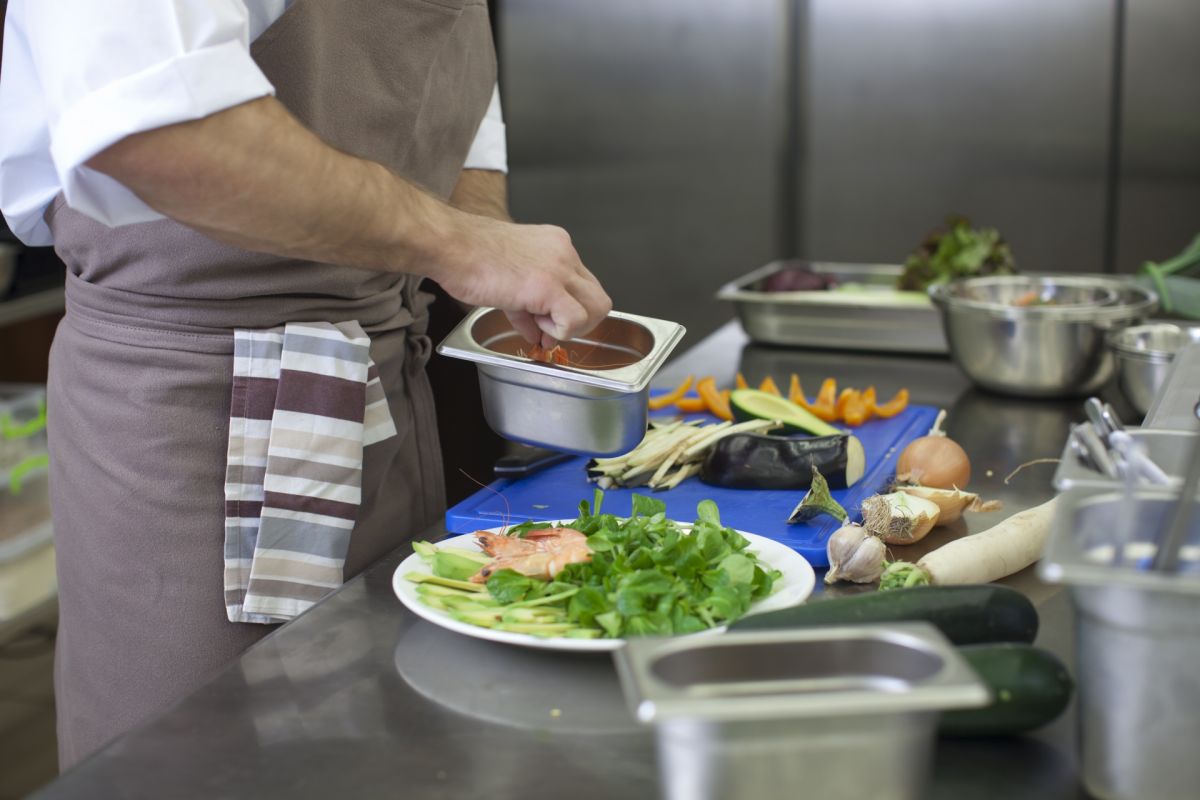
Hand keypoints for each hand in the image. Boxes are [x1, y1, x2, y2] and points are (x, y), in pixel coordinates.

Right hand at [429, 211, 611, 345]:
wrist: (450, 246)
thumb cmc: (468, 256)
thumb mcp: (508, 281)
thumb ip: (528, 308)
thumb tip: (536, 333)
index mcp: (556, 246)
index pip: (584, 285)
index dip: (571, 311)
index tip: (550, 325)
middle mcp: (564, 253)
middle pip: (598, 298)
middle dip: (580, 323)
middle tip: (552, 331)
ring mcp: (559, 268)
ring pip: (596, 308)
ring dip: (572, 328)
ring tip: (541, 325)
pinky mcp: (548, 286)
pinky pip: (574, 320)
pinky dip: (559, 331)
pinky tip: (535, 324)